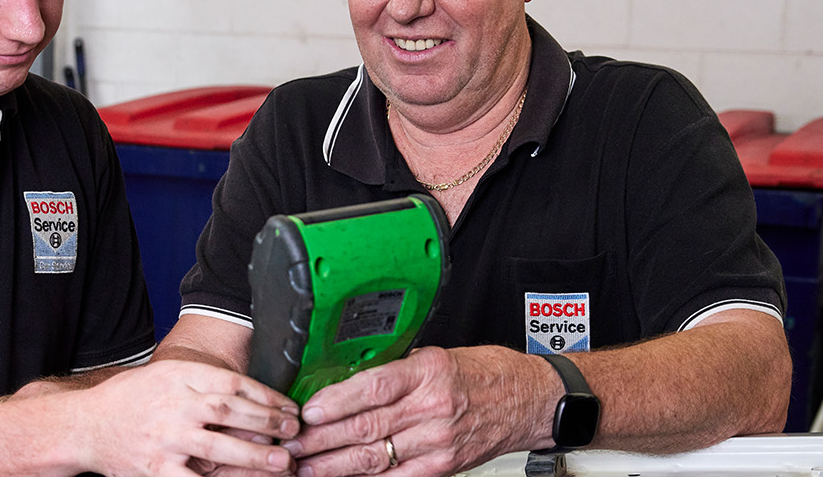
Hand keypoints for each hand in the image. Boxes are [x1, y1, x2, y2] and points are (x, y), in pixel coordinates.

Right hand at [75, 360, 301, 476]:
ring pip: (219, 445)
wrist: (84, 426)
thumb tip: (251, 397)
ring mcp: (165, 438)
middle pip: (231, 411)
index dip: (266, 396)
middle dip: (268, 422)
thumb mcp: (164, 375)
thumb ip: (202, 382)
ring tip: (283, 462)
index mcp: (178, 377)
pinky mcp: (156, 468)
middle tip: (294, 432)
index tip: (288, 408)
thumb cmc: (129, 400)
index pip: (232, 383)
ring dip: (256, 455)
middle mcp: (173, 404)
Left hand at [284, 346, 553, 475]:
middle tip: (292, 446)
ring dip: (335, 466)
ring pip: (376, 457)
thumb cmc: (485, 374)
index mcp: (427, 372)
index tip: (307, 410)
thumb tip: (347, 381)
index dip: (336, 402)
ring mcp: (438, 442)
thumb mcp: (437, 356)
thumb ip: (396, 370)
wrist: (530, 400)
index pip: (373, 387)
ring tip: (307, 468)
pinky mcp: (444, 466)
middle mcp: (432, 408)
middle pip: (367, 427)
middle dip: (322, 440)